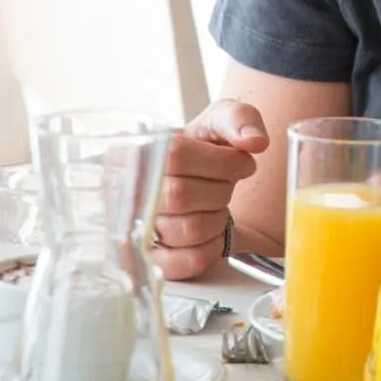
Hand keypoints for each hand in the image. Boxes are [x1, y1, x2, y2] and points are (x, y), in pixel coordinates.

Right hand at [153, 99, 268, 280]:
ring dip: (218, 217)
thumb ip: (239, 119)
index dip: (220, 161)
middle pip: (180, 195)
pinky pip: (191, 260)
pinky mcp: (155, 262)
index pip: (174, 155)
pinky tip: (212, 231)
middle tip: (224, 185)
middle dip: (220, 189)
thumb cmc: (203, 149)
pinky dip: (214, 245)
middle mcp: (127, 192)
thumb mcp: (218, 121)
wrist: (199, 182)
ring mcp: (136, 230)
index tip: (241, 162)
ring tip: (214, 205)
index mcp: (136, 151)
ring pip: (190, 229)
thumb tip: (253, 141)